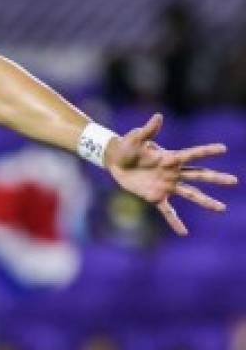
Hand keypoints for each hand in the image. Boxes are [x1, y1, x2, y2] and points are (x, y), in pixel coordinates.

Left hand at [105, 114, 236, 235]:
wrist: (115, 161)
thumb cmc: (127, 146)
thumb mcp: (136, 138)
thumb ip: (148, 130)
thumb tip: (158, 116)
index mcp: (170, 157)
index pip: (192, 154)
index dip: (207, 151)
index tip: (223, 148)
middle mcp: (173, 172)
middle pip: (199, 176)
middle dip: (216, 178)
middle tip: (234, 181)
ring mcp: (166, 185)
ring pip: (191, 194)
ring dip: (206, 201)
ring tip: (222, 208)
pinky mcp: (155, 196)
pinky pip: (168, 211)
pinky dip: (175, 221)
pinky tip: (184, 232)